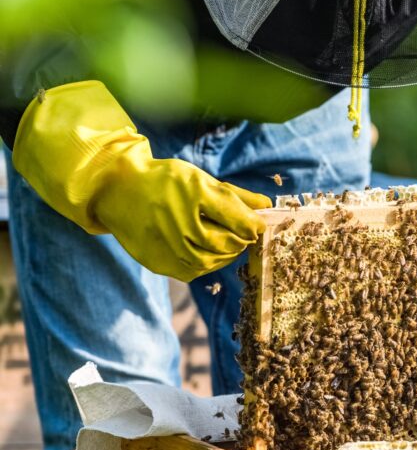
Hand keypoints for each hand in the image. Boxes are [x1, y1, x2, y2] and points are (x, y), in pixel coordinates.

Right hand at [14, 81, 270, 280]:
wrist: (116, 189)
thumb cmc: (165, 180)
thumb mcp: (199, 178)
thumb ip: (235, 195)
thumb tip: (268, 205)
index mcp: (193, 192)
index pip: (238, 218)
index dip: (254, 225)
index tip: (259, 226)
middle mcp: (178, 219)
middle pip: (225, 243)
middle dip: (241, 241)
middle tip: (244, 236)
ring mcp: (164, 243)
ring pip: (210, 261)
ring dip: (226, 256)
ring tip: (228, 245)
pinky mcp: (155, 260)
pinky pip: (191, 271)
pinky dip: (206, 266)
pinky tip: (208, 254)